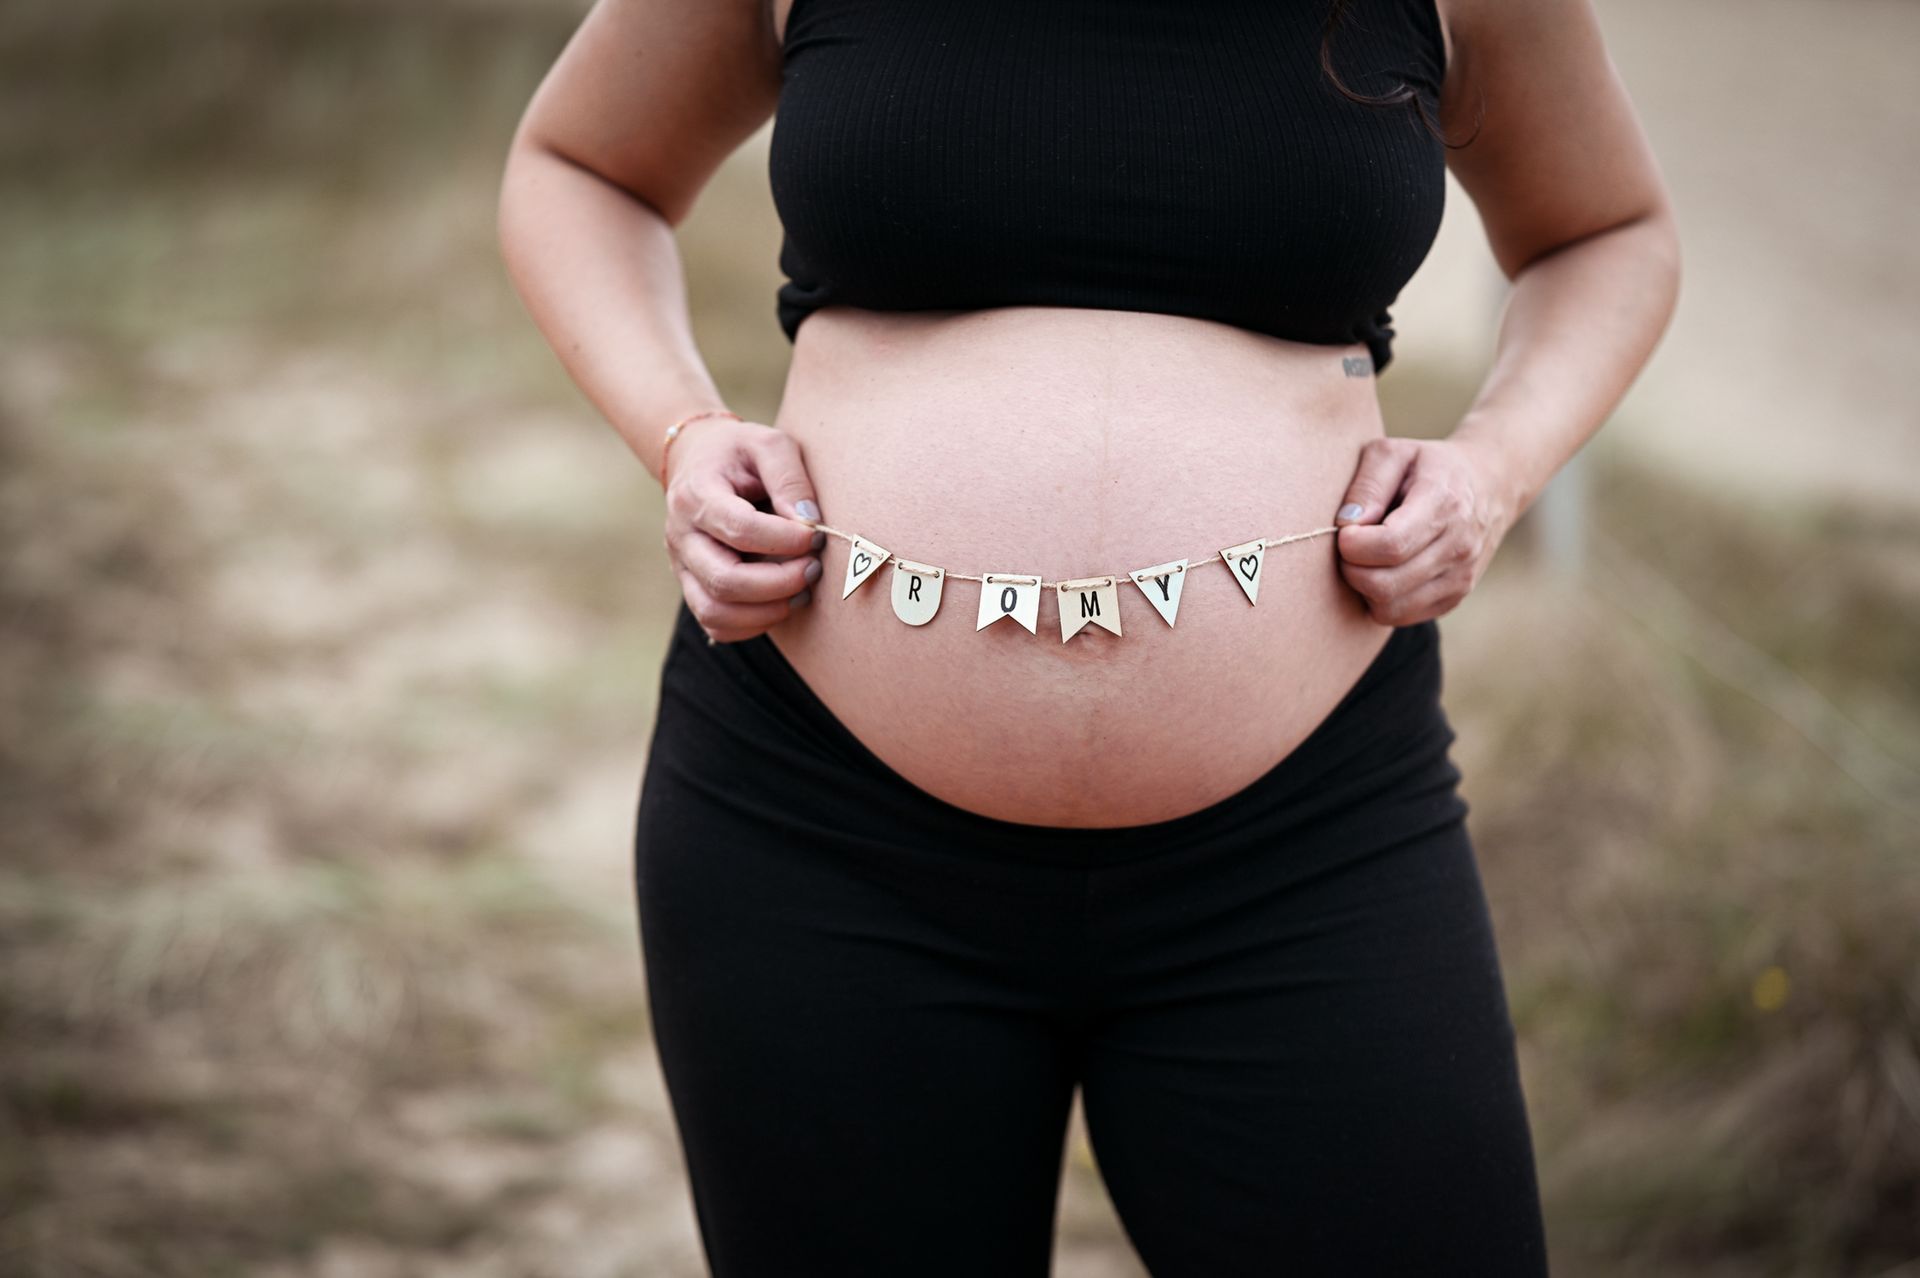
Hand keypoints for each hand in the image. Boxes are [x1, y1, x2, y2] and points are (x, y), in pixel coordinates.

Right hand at [662, 416, 825, 642]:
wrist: (698, 461)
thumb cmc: (739, 453)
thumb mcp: (769, 444)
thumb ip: (790, 478)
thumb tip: (809, 523)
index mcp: (696, 494)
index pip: (739, 528)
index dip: (783, 540)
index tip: (816, 536)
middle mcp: (681, 535)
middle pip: (725, 580)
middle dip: (779, 583)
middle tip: (814, 569)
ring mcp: (682, 566)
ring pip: (715, 610)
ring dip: (767, 611)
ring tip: (801, 592)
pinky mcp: (692, 586)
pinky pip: (716, 624)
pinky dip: (752, 625)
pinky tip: (780, 603)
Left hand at [1332, 436, 1514, 626]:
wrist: (1490, 486)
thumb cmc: (1430, 467)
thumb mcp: (1395, 453)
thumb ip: (1368, 483)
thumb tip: (1347, 523)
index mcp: (1444, 504)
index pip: (1390, 546)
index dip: (1352, 544)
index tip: (1344, 530)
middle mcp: (1458, 547)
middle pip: (1384, 584)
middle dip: (1351, 568)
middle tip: (1349, 546)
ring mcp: (1460, 578)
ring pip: (1389, 608)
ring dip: (1363, 588)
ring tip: (1366, 559)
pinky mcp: (1454, 598)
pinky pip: (1401, 616)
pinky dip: (1380, 601)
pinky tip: (1383, 572)